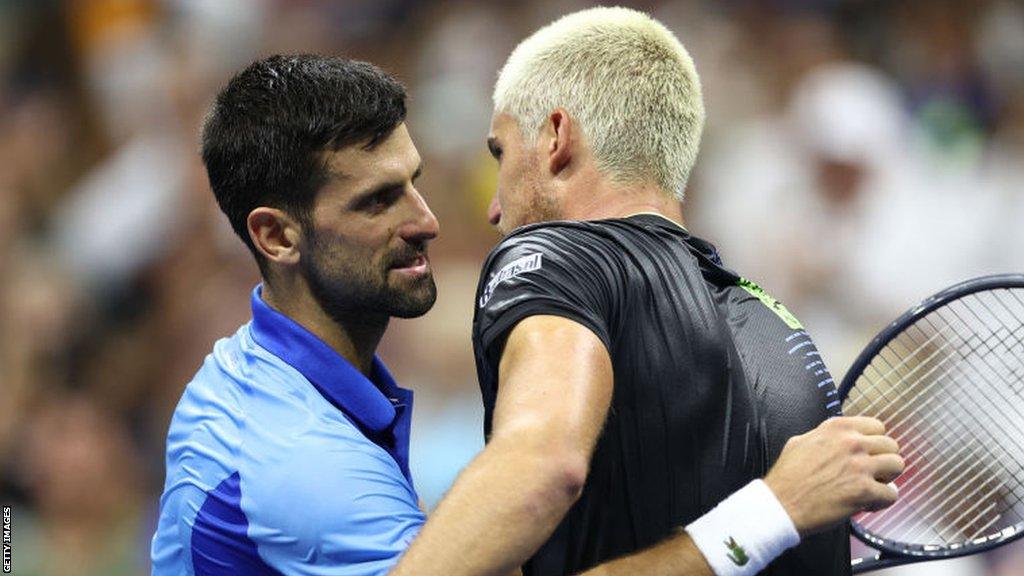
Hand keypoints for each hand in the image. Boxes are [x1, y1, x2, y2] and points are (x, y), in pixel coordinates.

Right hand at [764, 416, 903, 536]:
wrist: (781, 504)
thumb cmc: (787, 477)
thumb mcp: (800, 442)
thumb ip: (823, 436)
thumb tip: (835, 439)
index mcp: (837, 428)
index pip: (876, 426)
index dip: (874, 441)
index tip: (869, 452)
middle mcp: (851, 443)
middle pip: (891, 445)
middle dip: (883, 459)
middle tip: (871, 472)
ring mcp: (860, 466)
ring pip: (898, 465)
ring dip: (888, 478)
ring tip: (873, 486)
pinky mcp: (864, 490)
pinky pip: (892, 494)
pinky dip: (883, 501)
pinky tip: (868, 504)